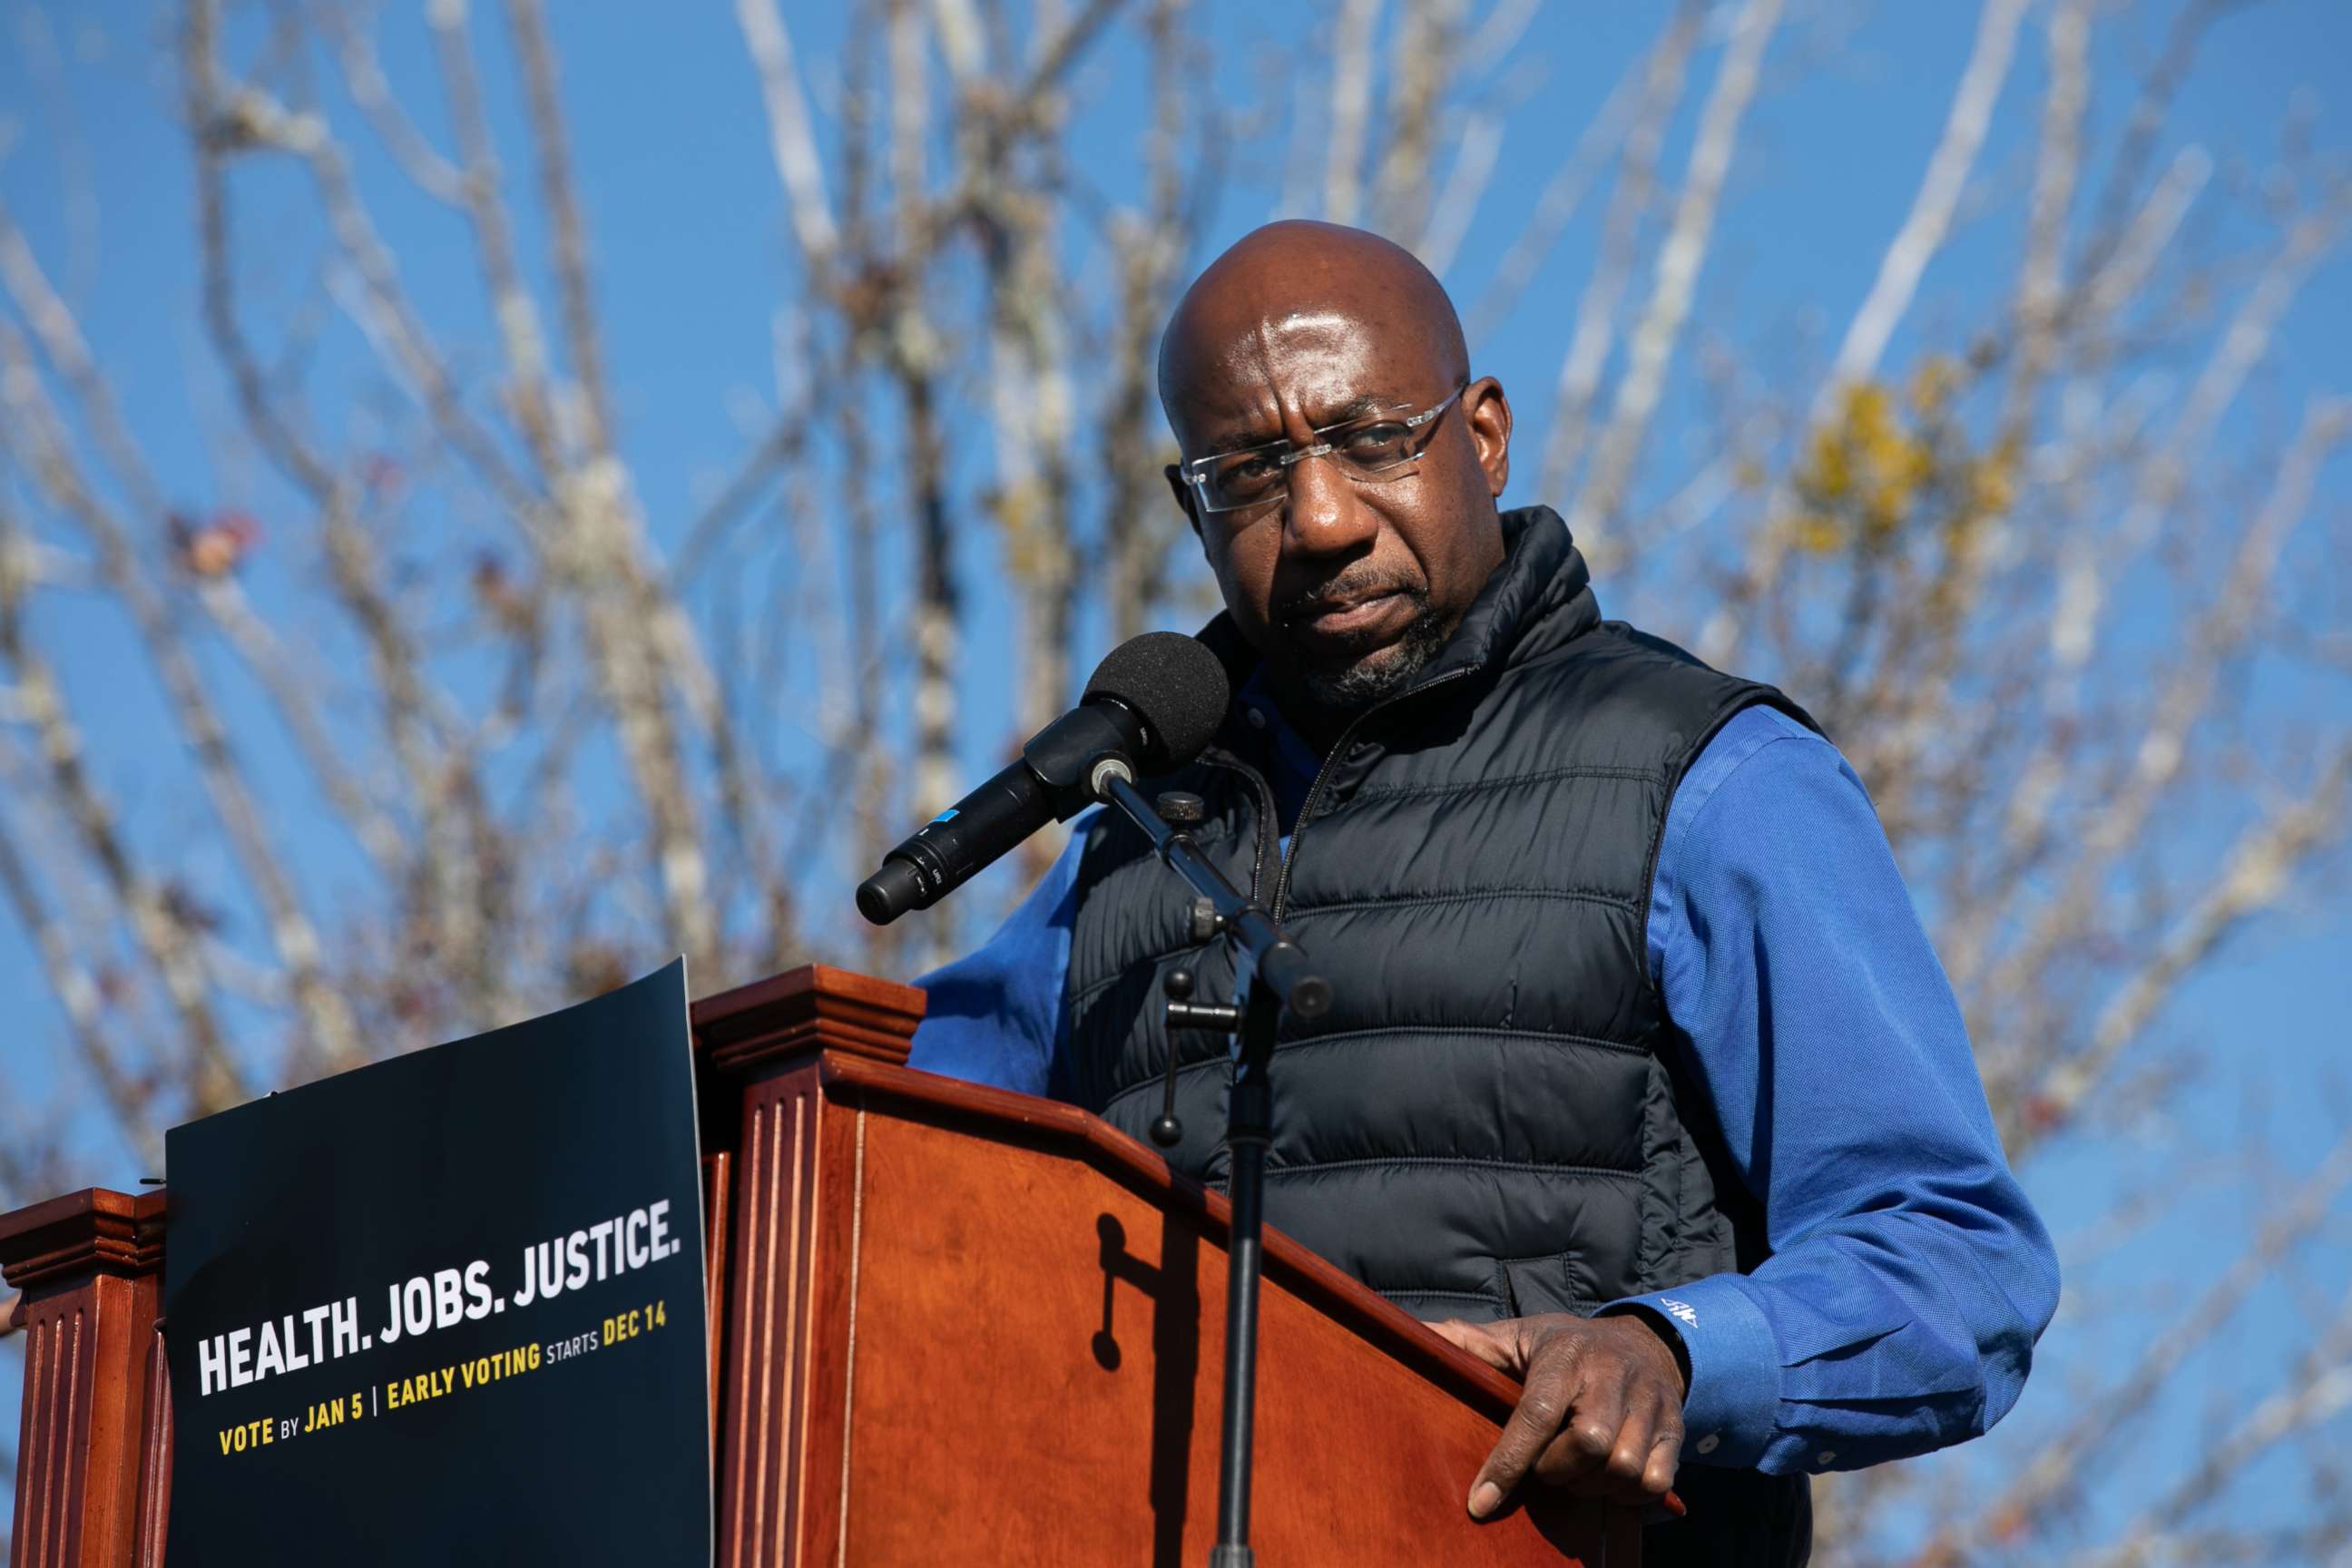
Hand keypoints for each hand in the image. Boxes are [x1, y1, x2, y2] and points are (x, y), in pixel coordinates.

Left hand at [1426, 1312, 1688, 1518]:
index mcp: (1566, 1352)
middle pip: (1589, 1444)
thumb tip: (1414, 1333)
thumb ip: (1468, 1343)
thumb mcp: (1517, 1337)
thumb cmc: (1564, 1347)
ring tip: (1575, 1474)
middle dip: (1557, 1471)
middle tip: (1545, 1468)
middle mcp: (1613, 1373)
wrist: (1643, 1341)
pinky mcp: (1676, 1428)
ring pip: (1624, 1468)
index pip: (1536, 1413)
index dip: (1507, 1462)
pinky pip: (1655, 1482)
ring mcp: (1650, 1401)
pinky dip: (1627, 1495)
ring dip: (1591, 1486)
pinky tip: (1607, 1481)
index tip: (1479, 1502)